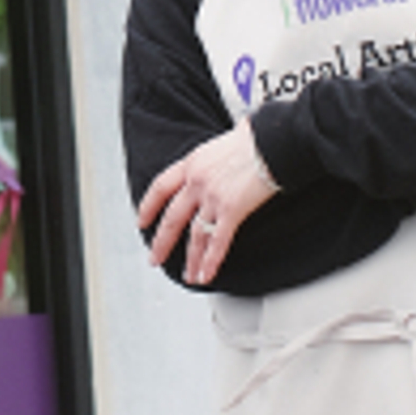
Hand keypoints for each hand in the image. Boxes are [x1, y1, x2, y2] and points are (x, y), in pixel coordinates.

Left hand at [138, 123, 276, 284]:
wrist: (272, 140)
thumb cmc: (255, 138)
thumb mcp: (221, 144)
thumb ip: (212, 161)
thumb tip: (217, 165)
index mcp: (192, 163)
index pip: (160, 188)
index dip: (149, 207)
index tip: (143, 220)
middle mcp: (196, 181)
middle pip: (172, 218)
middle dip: (162, 242)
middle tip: (155, 258)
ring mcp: (212, 197)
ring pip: (194, 236)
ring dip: (190, 260)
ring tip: (188, 276)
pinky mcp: (231, 210)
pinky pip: (217, 241)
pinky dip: (210, 261)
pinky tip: (206, 275)